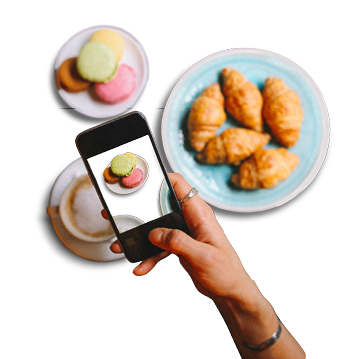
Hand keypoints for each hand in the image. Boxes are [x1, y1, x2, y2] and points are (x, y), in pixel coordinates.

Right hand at [111, 173, 253, 301]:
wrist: (230, 291)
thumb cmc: (226, 272)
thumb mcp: (202, 257)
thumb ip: (178, 242)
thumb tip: (155, 233)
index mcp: (200, 214)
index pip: (180, 185)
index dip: (161, 178)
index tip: (141, 182)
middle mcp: (191, 219)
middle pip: (162, 206)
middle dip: (141, 211)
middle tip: (122, 216)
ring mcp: (184, 232)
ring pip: (157, 227)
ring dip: (140, 237)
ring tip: (123, 246)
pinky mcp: (179, 245)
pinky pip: (159, 246)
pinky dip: (149, 255)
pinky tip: (141, 267)